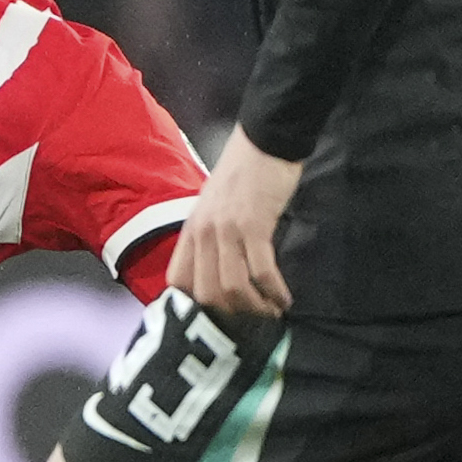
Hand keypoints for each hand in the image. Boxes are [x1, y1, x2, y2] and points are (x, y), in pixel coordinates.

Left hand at [176, 128, 301, 318]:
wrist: (265, 141)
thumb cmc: (244, 173)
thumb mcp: (214, 207)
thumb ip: (211, 236)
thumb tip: (220, 271)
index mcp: (191, 230)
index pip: (177, 281)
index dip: (194, 305)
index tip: (217, 315)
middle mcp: (203, 233)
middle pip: (206, 292)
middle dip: (230, 314)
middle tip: (250, 320)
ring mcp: (226, 230)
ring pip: (233, 287)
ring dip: (255, 308)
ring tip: (271, 313)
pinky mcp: (253, 225)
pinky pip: (261, 271)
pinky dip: (274, 291)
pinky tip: (284, 298)